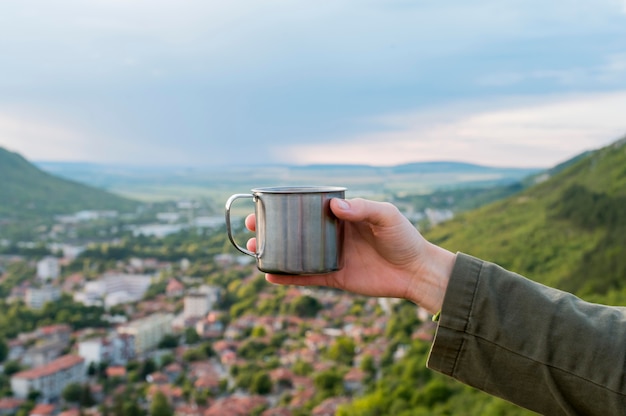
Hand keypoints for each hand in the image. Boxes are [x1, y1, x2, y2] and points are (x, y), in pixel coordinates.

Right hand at [245, 198, 454, 313]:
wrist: (417, 272)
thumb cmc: (404, 238)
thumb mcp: (386, 215)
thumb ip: (362, 208)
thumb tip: (333, 206)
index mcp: (341, 215)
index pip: (308, 207)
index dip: (286, 205)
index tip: (265, 204)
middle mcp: (332, 235)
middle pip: (295, 230)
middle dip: (270, 228)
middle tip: (251, 227)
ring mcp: (331, 256)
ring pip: (296, 254)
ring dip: (274, 252)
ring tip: (253, 250)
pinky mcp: (335, 278)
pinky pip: (307, 277)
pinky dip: (288, 277)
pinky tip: (270, 275)